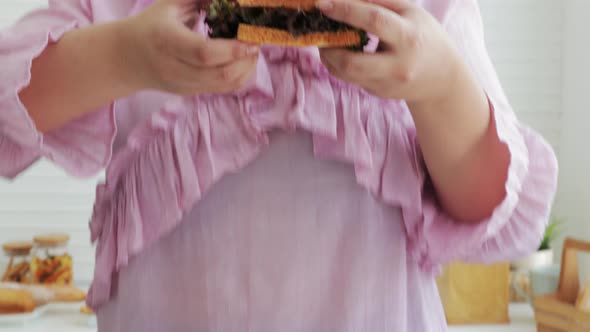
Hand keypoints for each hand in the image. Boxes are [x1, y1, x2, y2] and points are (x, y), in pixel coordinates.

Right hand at [122, 0, 258, 94]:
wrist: (126, 58)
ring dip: (246, 70)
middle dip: (246, 60)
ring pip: (225, 85)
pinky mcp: (190, 93)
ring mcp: (183, 85)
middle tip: (256, 42)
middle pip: (220, 74)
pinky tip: (243, 62)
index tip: (250, 39)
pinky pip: (223, 90)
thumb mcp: (171, 4)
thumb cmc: (152, 24)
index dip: (232, 49)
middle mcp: (174, 67)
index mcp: (166, 40)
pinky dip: (240, 77)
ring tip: (252, 51)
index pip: (204, 53)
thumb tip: (235, 1)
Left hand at [317, 0, 462, 103]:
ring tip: (326, 40)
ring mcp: (386, 83)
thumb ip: (380, 1)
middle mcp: (398, 65)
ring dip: (328, 56)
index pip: (374, 21)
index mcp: (409, 37)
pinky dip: (337, 64)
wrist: (442, 78)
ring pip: (346, 73)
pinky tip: (338, 52)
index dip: (346, 11)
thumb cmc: (423, 36)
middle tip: (319, 30)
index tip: (323, 4)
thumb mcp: (411, 12)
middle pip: (353, 61)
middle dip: (329, 46)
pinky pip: (349, 78)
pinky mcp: (378, 92)